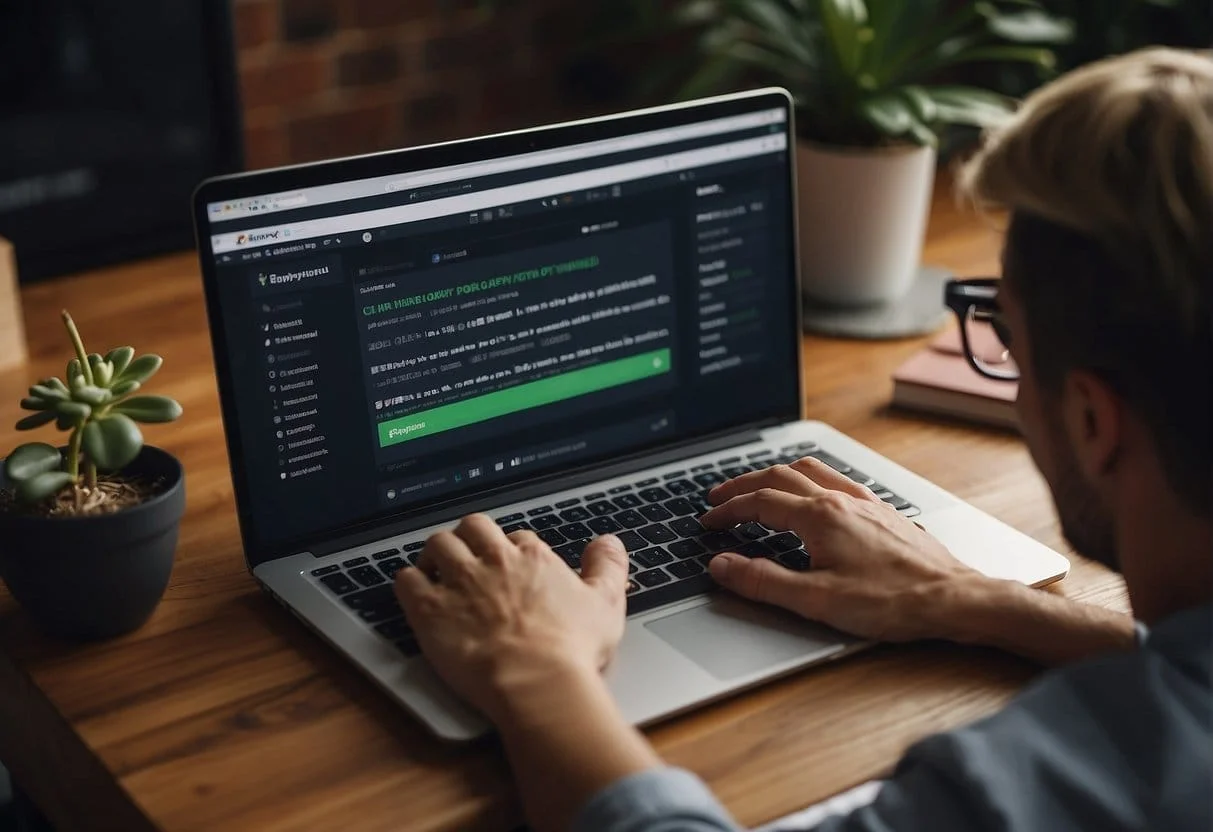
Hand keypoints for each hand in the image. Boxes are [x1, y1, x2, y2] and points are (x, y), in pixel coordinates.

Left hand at [393, 514, 629, 721]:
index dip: (510, 551)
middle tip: (468, 556)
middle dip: (469, 538)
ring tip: (436, 569)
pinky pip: (406, 579)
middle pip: (472, 528)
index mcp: (532, 557)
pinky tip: (413, 590)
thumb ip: (607, 566)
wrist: (538, 683)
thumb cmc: (572, 650)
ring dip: (435, 554)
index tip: (509, 567)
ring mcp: (459, 583)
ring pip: (437, 545)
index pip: (515, 537)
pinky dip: (407, 581)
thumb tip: (608, 542)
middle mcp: (493, 561)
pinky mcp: (429, 610)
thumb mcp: (607, 603)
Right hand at [701, 457, 982, 641]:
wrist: (953, 599)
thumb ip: (763, 582)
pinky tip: (814, 495)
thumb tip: (722, 566)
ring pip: (811, 469)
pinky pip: (838, 479)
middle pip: (780, 475)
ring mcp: (865, 502)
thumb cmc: (893, 602)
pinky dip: (811, 479)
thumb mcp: (817, 601)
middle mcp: (841, 500)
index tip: (709, 521)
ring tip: (759, 486)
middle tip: (720, 497)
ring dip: (776, 474)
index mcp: (820, 516)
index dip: (728, 510)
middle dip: (744, 484)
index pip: (760, 502)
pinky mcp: (883, 511)